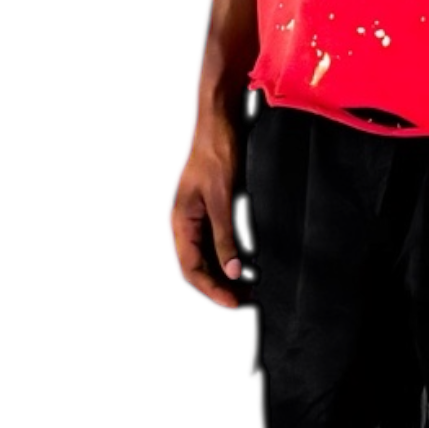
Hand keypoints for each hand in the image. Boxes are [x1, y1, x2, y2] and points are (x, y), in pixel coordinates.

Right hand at [168, 109, 247, 310]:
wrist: (221, 124)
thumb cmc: (216, 156)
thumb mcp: (222, 200)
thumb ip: (225, 237)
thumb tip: (232, 271)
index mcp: (181, 222)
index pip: (192, 268)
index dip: (212, 288)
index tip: (233, 302)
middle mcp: (187, 223)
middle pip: (199, 266)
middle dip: (219, 286)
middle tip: (244, 300)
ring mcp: (198, 217)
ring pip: (207, 256)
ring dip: (225, 273)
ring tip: (246, 287)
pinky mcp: (212, 209)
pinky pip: (216, 241)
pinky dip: (229, 255)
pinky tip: (244, 263)